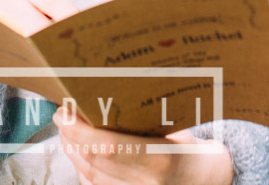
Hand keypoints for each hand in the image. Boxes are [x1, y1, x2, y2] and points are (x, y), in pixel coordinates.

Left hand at [57, 115, 232, 184]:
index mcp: (162, 161)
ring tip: (65, 126)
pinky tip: (75, 147)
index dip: (82, 130)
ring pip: (88, 174)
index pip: (111, 147)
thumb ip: (147, 119)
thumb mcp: (179, 130)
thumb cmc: (192, 152)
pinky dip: (80, 164)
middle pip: (94, 160)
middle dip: (71, 134)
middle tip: (61, 112)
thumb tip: (107, 92)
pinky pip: (93, 184)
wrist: (206, 183)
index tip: (66, 111)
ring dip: (72, 148)